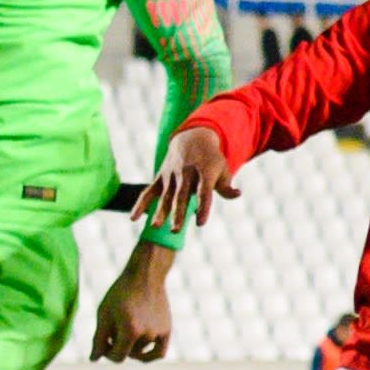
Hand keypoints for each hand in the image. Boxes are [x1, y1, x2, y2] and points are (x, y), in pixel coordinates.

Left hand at [91, 249, 175, 365]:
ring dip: (132, 345)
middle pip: (129, 354)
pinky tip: (141, 350)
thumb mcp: (104, 314)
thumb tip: (94, 359)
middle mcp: (147, 335)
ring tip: (125, 327)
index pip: (117, 357)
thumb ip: (98, 338)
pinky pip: (159, 352)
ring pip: (142, 352)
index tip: (103, 341)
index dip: (107, 353)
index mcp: (130, 331)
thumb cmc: (120, 293)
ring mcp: (159, 333)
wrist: (145, 275)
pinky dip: (149, 354)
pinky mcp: (167, 330)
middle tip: (113, 329)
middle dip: (118, 346)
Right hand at [136, 121, 238, 236]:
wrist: (192, 139)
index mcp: (205, 172)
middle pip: (181, 196)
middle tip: (176, 230)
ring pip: (165, 196)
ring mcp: (171, 175)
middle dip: (178, 213)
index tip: (200, 223)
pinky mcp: (160, 178)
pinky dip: (140, 204)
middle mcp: (186, 173)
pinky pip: (148, 192)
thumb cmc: (211, 160)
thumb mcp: (222, 169)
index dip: (202, 207)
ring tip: (156, 227)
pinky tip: (133, 218)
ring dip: (160, 212)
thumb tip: (237, 194)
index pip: (203, 192)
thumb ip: (226, 186)